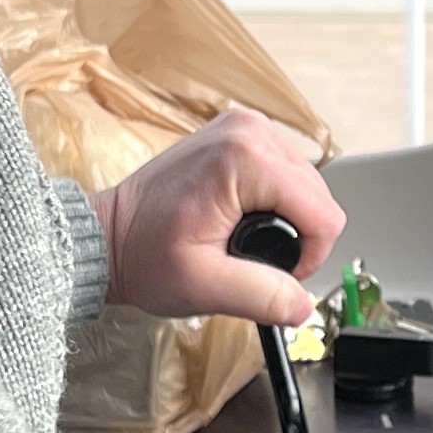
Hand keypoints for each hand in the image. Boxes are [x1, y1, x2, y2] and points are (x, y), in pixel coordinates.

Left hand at [90, 108, 345, 327]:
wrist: (109, 235)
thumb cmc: (143, 253)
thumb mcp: (204, 285)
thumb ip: (261, 295)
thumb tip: (303, 306)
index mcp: (245, 158)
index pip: (323, 214)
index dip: (309, 257)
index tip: (276, 275)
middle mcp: (250, 130)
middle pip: (318, 197)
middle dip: (295, 237)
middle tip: (249, 259)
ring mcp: (245, 127)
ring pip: (305, 186)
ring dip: (285, 220)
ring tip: (240, 238)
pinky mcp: (240, 134)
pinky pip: (284, 174)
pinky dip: (273, 202)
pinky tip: (240, 218)